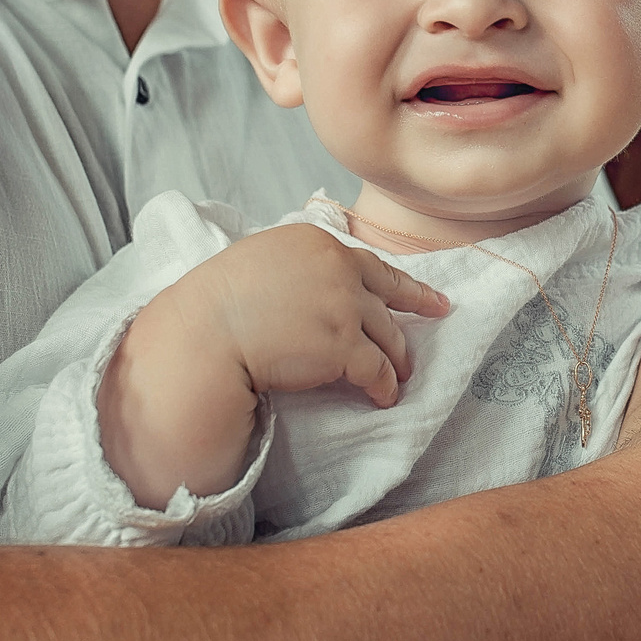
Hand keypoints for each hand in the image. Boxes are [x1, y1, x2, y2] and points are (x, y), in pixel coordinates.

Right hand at [104, 225, 449, 506]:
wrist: (204, 336)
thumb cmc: (217, 303)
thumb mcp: (261, 259)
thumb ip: (299, 265)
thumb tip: (316, 280)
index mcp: (317, 243)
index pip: (371, 264)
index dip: (402, 282)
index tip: (427, 292)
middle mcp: (338, 268)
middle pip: (388, 296)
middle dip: (418, 309)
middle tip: (436, 316)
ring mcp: (345, 307)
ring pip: (389, 336)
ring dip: (398, 358)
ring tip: (402, 374)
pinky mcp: (345, 347)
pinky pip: (379, 371)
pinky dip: (385, 386)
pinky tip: (385, 398)